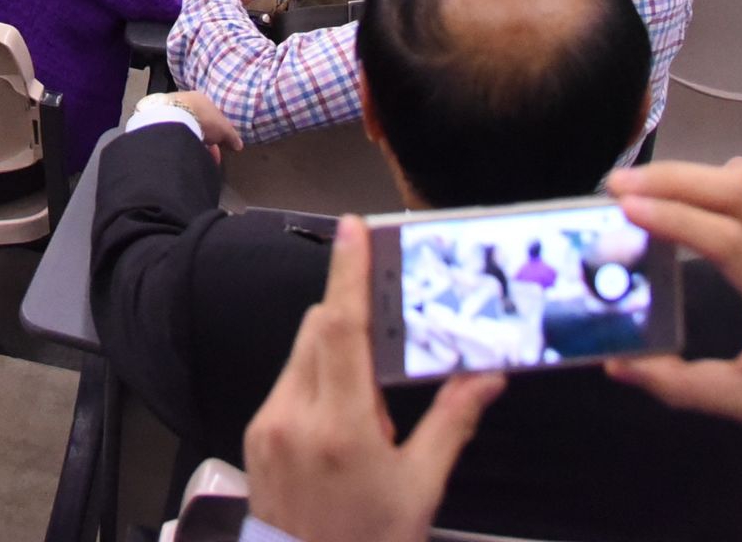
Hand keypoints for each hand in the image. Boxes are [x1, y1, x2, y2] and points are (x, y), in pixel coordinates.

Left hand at [157, 89, 242, 157]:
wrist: (173, 118)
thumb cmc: (203, 118)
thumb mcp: (223, 128)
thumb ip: (231, 136)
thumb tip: (238, 145)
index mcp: (200, 98)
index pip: (211, 116)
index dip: (217, 132)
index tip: (219, 146)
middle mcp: (184, 101)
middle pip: (197, 123)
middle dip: (205, 140)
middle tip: (208, 155)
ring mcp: (169, 109)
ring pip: (183, 129)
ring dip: (192, 143)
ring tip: (196, 157)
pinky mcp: (156, 120)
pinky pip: (172, 135)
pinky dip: (179, 144)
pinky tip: (183, 153)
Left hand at [245, 216, 502, 541]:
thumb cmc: (370, 540)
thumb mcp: (420, 487)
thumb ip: (452, 422)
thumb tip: (485, 374)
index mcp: (341, 427)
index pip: (341, 329)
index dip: (348, 274)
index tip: (354, 230)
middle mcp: (294, 416)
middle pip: (319, 330)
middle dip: (351, 315)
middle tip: (388, 322)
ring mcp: (268, 424)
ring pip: (301, 354)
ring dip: (335, 351)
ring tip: (371, 397)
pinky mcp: (255, 434)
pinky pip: (288, 383)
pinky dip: (317, 380)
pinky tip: (343, 416)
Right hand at [604, 162, 741, 422]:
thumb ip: (680, 385)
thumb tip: (617, 364)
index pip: (731, 240)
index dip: (677, 218)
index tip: (627, 207)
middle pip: (740, 194)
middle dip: (674, 179)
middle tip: (618, 183)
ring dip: (691, 175)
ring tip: (640, 182)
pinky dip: (720, 178)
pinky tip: (690, 184)